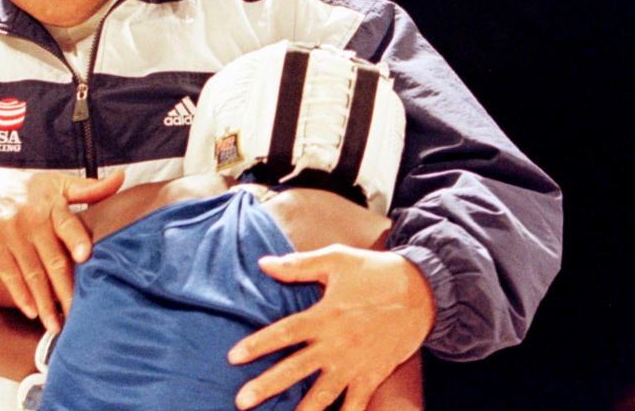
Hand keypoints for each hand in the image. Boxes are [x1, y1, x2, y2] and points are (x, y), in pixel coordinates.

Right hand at [0, 169, 123, 332]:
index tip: (87, 256)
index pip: (67, 223)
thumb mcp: (54, 183)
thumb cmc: (23, 189)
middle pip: (53, 259)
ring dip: (45, 302)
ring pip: (32, 273)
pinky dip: (21, 295)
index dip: (76, 239)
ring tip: (56, 326)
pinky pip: (9, 275)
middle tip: (80, 314)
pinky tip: (32, 312)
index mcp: (51, 203)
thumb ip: (87, 188)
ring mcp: (10, 233)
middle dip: (67, 289)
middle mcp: (31, 218)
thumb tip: (120, 178)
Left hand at [227, 245, 434, 410]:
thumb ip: (298, 265)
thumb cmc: (375, 272)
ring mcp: (355, 364)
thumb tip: (264, 263)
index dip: (257, 345)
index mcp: (323, 316)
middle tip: (241, 401)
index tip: (233, 357)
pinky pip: (356, 405)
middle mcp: (336, 344)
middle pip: (295, 370)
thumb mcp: (336, 260)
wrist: (424, 292)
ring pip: (322, 395)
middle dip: (267, 386)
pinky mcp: (373, 376)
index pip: (283, 334)